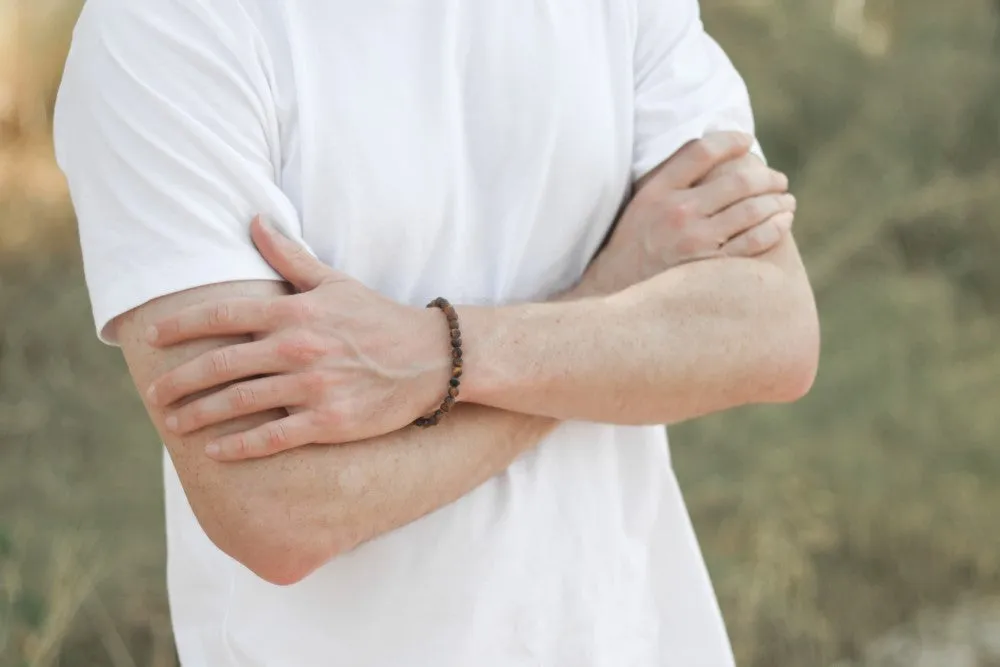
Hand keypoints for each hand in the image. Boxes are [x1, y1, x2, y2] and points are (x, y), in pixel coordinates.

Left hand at [144, 217, 452, 459]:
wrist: (432, 359)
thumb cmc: (379, 319)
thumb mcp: (335, 282)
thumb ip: (289, 256)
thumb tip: (255, 219)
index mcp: (296, 311)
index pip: (223, 315)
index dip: (181, 325)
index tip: (152, 336)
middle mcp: (298, 348)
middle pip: (221, 364)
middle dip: (180, 380)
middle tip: (154, 393)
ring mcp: (313, 386)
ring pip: (239, 402)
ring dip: (199, 415)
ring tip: (174, 423)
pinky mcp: (328, 421)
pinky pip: (273, 436)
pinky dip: (239, 446)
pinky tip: (216, 451)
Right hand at [581, 132, 794, 294]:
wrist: (614, 290)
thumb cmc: (631, 246)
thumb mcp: (640, 204)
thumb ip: (670, 180)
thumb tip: (708, 153)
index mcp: (659, 190)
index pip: (702, 151)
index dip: (731, 140)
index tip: (746, 141)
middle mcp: (678, 212)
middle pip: (738, 181)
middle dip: (767, 177)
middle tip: (778, 180)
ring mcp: (695, 240)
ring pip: (752, 210)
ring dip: (778, 201)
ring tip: (786, 200)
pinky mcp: (710, 267)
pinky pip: (754, 241)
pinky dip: (774, 228)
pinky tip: (782, 222)